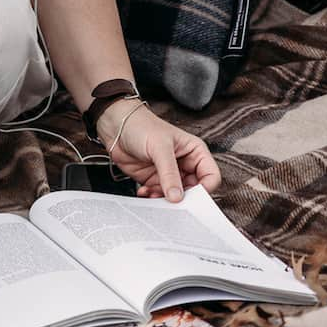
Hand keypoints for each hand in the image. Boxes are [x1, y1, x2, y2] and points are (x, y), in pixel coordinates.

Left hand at [99, 100, 221, 201]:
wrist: (115, 126)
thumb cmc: (141, 125)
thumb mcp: (159, 147)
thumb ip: (169, 173)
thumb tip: (177, 197)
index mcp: (194, 152)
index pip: (210, 176)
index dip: (205, 189)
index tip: (192, 197)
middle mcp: (185, 164)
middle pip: (194, 191)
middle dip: (183, 198)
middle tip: (171, 201)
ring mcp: (169, 174)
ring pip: (176, 197)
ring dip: (165, 200)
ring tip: (153, 193)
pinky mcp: (154, 180)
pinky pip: (159, 197)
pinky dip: (153, 198)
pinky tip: (144, 191)